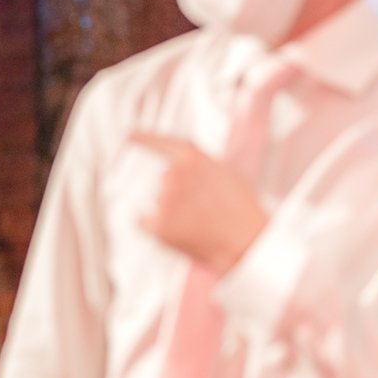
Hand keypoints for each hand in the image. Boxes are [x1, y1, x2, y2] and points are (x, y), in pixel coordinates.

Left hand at [129, 132, 269, 274]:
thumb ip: (199, 161)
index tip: (130, 135)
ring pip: (160, 201)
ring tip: (201, 222)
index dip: (143, 138)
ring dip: (174, 210)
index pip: (159, 143)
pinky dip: (156, 226)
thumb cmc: (242, 209)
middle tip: (205, 207)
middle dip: (180, 191)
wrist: (247, 242)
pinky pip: (144, 221)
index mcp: (191, 158)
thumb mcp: (226, 172)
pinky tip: (181, 233)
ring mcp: (164, 201)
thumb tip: (179, 159)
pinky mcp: (158, 225)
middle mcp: (173, 175)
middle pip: (165, 179)